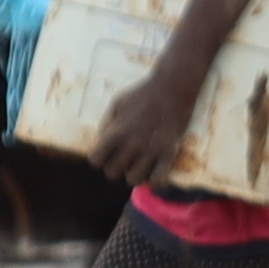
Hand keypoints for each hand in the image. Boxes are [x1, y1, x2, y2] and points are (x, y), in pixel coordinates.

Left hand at [82, 73, 200, 189]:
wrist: (173, 86)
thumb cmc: (142, 93)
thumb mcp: (117, 102)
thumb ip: (106, 123)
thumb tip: (102, 142)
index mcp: (116, 131)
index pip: (95, 160)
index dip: (99, 158)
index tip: (106, 153)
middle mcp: (132, 144)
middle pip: (112, 173)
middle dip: (116, 168)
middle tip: (124, 159)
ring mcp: (151, 150)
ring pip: (134, 180)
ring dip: (134, 175)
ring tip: (139, 165)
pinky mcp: (170, 152)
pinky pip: (159, 180)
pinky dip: (155, 180)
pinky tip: (155, 170)